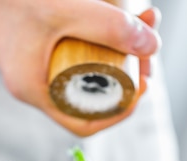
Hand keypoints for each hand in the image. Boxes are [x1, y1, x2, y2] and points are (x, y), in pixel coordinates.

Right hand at [0, 0, 160, 136]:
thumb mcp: (66, 8)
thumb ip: (109, 26)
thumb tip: (153, 47)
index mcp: (33, 89)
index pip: (83, 122)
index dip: (119, 113)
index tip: (142, 88)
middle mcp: (35, 82)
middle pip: (93, 95)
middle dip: (130, 73)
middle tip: (150, 51)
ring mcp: (37, 63)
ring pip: (90, 69)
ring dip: (123, 48)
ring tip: (146, 18)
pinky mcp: (41, 44)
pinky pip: (81, 51)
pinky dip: (105, 36)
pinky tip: (127, 12)